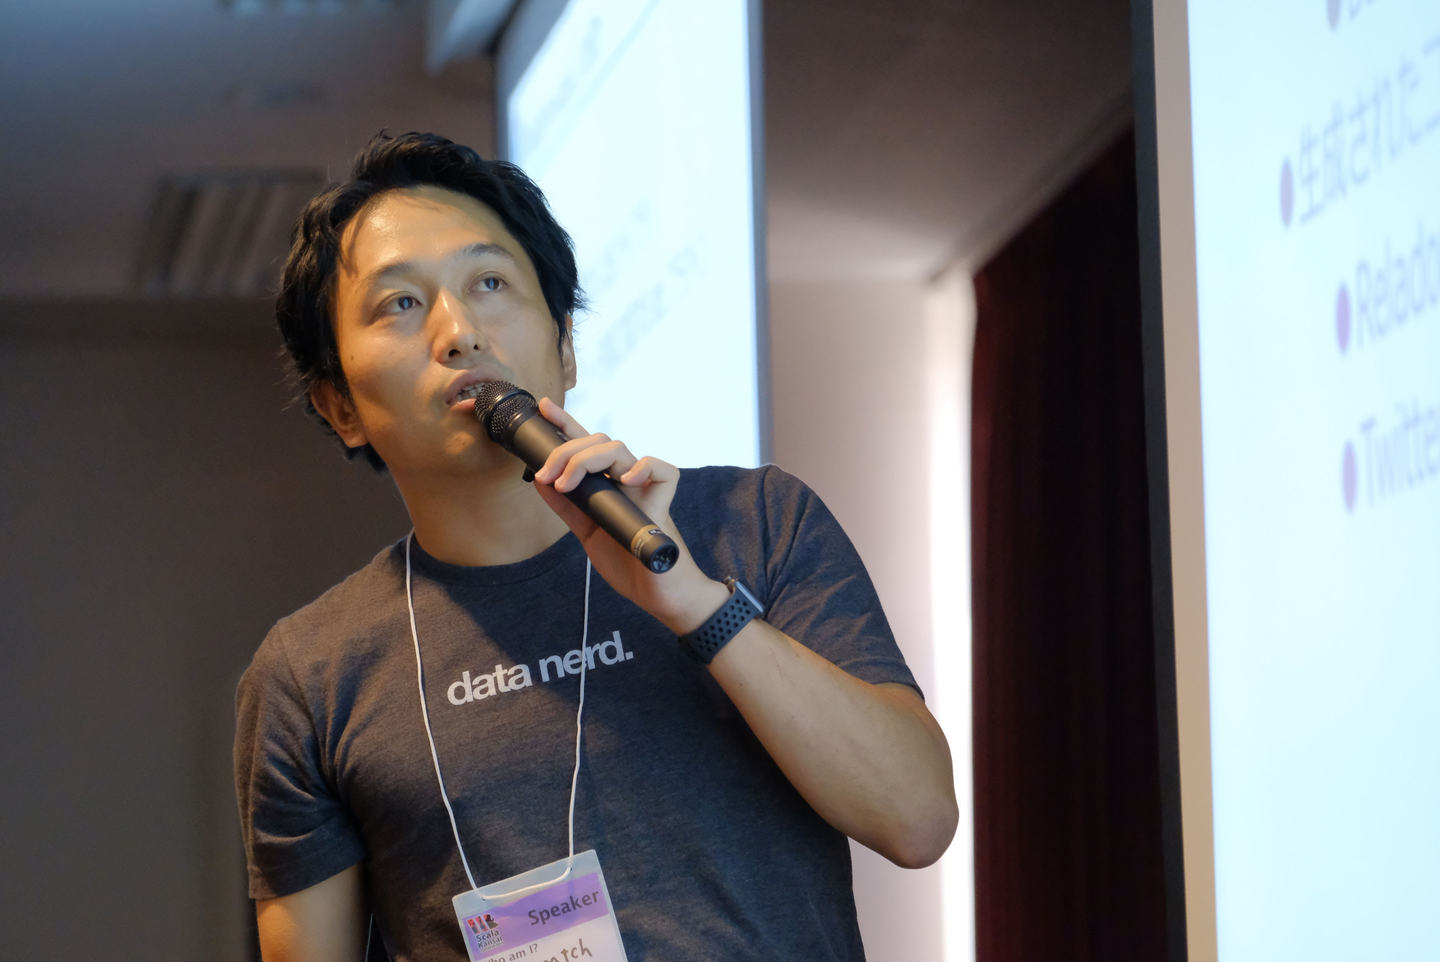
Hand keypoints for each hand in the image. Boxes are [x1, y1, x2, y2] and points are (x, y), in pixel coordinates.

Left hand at [529, 397, 728, 633]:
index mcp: (607, 485)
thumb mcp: (587, 533)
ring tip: (568, 483)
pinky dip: (643, 468)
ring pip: (620, 450)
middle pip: (599, 442)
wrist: (658, 593)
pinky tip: (626, 479)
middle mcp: (625, 480)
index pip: (587, 447)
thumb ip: (567, 508)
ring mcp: (645, 488)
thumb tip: (539, 482)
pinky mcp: (664, 500)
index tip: (544, 408)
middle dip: (566, 451)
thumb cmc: (628, 561)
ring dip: (586, 460)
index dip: (567, 424)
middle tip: (547, 476)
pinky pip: (661, 470)